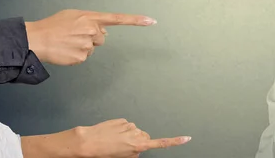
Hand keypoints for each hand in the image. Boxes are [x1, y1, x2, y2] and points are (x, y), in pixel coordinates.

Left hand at [21, 119, 190, 157]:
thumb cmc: (102, 154)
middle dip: (138, 142)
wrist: (88, 143)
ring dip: (127, 136)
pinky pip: (125, 126)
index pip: (161, 142)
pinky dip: (121, 130)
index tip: (187, 138)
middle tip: (124, 150)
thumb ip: (134, 151)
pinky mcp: (121, 120)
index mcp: (139, 145)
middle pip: (145, 137)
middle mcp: (137, 134)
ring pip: (134, 132)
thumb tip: (138, 146)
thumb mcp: (122, 157)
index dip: (175, 141)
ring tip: (114, 143)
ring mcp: (129, 125)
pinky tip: (111, 136)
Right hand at [25, 9, 156, 65]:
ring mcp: (88, 45)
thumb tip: (104, 32)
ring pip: (93, 48)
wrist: (36, 39)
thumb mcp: (73, 15)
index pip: (117, 18)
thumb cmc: (53, 25)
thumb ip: (91, 20)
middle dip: (92, 36)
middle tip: (74, 35)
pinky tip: (66, 50)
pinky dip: (77, 55)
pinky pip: (85, 57)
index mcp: (91, 17)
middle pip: (102, 37)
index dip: (136, 20)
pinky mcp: (82, 57)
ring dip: (83, 46)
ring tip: (67, 42)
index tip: (152, 21)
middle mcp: (93, 30)